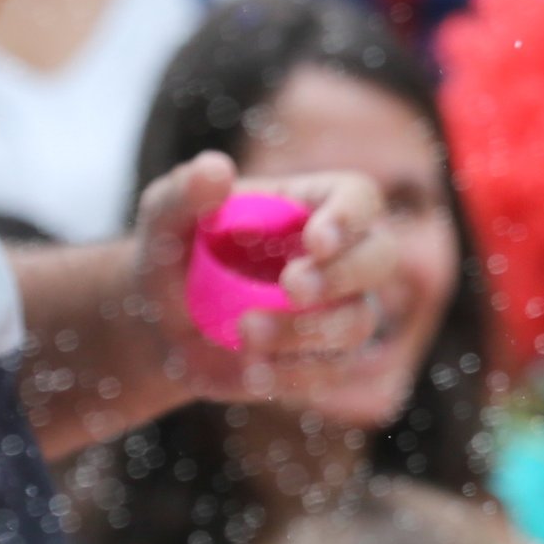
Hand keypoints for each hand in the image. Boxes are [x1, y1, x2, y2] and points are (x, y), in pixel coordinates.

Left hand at [130, 158, 402, 405]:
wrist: (163, 324)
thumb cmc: (175, 255)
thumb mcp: (165, 217)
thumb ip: (185, 193)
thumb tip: (216, 170)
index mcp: (311, 205)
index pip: (359, 198)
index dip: (349, 217)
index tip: (315, 241)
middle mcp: (339, 256)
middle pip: (380, 258)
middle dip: (343, 275)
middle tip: (290, 287)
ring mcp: (337, 311)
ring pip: (359, 323)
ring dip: (307, 331)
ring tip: (245, 332)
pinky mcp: (324, 360)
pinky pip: (330, 372)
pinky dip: (291, 373)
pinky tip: (249, 368)